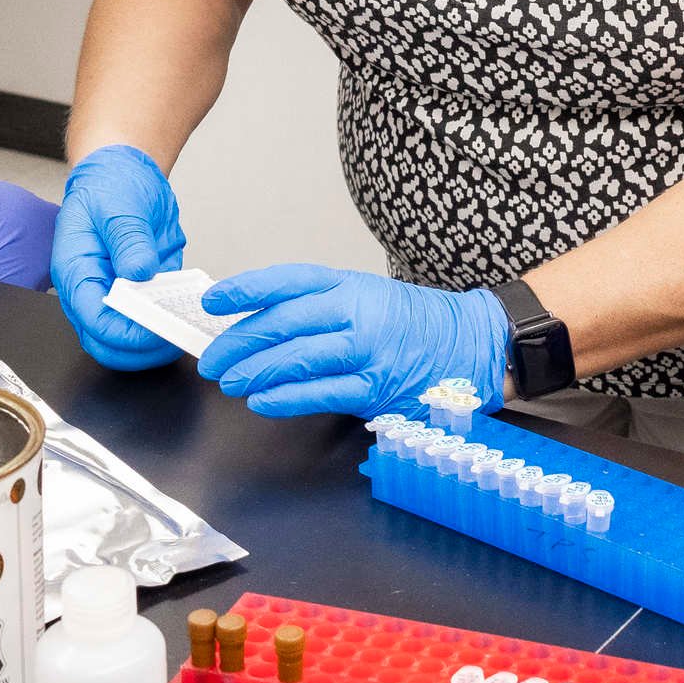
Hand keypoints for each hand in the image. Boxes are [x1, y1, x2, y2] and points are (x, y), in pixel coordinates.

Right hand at [50, 146, 188, 371]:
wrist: (120, 174)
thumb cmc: (109, 187)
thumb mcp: (119, 206)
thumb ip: (129, 241)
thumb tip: (139, 272)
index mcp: (76, 271)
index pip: (94, 320)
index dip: (126, 333)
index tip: (158, 328)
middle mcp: (92, 291)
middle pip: (107, 344)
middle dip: (141, 350)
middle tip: (177, 337)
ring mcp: (115, 295)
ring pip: (128, 342)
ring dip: (157, 342)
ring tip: (188, 327)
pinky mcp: (139, 293)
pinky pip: (152, 321)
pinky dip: (171, 323)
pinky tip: (191, 314)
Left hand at [194, 263, 509, 420]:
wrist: (471, 344)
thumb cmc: (412, 322)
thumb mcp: (365, 295)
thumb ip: (318, 307)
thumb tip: (257, 323)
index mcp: (350, 284)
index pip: (288, 281)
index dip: (246, 290)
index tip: (213, 301)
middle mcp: (357, 312)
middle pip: (284, 322)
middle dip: (240, 342)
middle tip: (212, 358)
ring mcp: (367, 351)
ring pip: (297, 359)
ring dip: (255, 372)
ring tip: (230, 381)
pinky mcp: (375, 389)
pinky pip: (320, 393)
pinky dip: (284, 399)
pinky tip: (261, 401)